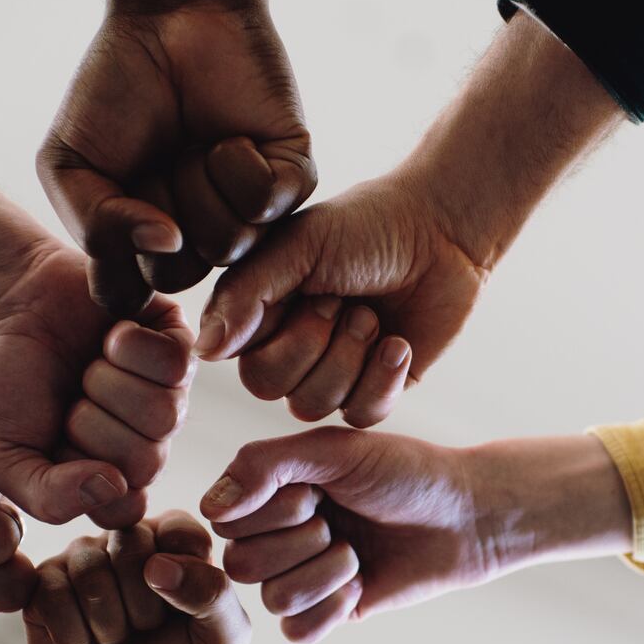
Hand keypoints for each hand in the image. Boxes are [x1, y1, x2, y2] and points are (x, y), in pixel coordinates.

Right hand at [0, 239, 193, 527]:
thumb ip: (48, 497)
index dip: (83, 477)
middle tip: (68, 398)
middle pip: (147, 463)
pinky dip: (127, 346)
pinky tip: (108, 336)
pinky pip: (174, 364)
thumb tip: (114, 485)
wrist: (8, 304)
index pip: (125, 507)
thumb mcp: (2, 457)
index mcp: (110, 477)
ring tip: (86, 366)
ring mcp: (168, 396)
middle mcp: (147, 443)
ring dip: (108, 383)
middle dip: (91, 425)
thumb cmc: (5, 384)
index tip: (54, 444)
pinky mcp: (179, 347)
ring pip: (164, 414)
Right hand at [23, 511, 249, 643]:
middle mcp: (125, 540)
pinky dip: (73, 633)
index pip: (177, 528)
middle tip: (146, 631)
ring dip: (109, 622)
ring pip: (87, 567)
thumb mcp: (223, 640)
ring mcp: (80, 561)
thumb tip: (157, 565)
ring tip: (116, 640)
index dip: (182, 577)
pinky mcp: (42, 588)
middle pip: (128, 541)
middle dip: (144, 603)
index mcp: (176, 541)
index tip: (184, 613)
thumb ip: (215, 593)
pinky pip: (50, 592)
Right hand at [39, 0, 315, 313]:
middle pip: (180, 275)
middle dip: (158, 208)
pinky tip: (231, 136)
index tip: (108, 192)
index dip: (116, 251)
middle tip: (157, 156)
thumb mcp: (70, 163)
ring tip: (194, 141)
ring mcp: (248, 215)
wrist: (170, 17)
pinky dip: (239, 164)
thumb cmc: (114, 89)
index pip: (129, 293)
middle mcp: (198, 237)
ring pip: (228, 247)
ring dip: (199, 184)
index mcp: (144, 243)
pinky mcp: (290, 180)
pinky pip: (266, 205)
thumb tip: (162, 246)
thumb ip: (92, 225)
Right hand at [194, 176, 473, 425]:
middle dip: (316, 344)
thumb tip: (203, 351)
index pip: (246, 364)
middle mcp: (289, 349)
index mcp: (262, 315)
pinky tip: (398, 343)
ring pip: (316, 406)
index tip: (316, 290)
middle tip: (346, 301)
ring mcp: (332, 373)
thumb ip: (245, 296)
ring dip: (352, 356)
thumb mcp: (297, 248)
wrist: (440, 234)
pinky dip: (382, 378)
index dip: (284, 336)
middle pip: (274, 391)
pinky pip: (361, 415)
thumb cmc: (365, 228)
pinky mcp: (376, 389)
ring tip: (373, 315)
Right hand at [201, 429, 632, 642]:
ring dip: (325, 573)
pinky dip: (331, 608)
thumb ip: (265, 465)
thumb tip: (209, 509)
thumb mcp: (335, 451)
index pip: (226, 519)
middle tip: (341, 521)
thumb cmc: (405, 472)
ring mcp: (299, 576)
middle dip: (302, 542)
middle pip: (243, 564)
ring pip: (273, 599)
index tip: (318, 490)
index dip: (274, 510)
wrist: (465, 515)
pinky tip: (360, 585)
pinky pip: (298, 631)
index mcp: (269, 492)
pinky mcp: (327, 613)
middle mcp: (275, 535)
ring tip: (357, 551)